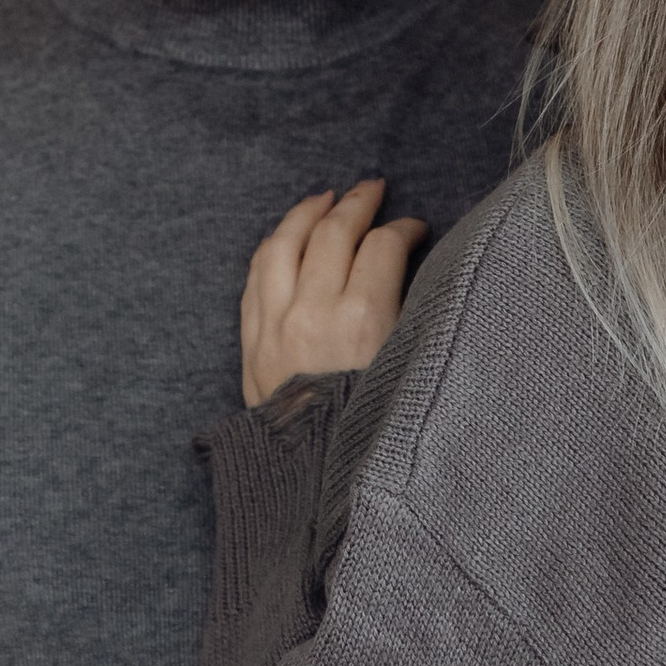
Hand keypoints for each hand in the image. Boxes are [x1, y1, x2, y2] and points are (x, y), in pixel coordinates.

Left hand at [240, 181, 427, 406]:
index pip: (383, 246)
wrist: (315, 477)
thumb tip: (408, 267)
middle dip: (357, 204)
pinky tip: (288, 235)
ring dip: (308, 212)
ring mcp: (276, 322)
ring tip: (326, 197)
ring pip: (286, 243)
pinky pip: (256, 273)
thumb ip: (407, 314)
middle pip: (334, 233)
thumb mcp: (407, 368)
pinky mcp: (252, 338)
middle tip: (372, 189)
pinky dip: (275, 245)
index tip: (413, 226)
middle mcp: (314, 311)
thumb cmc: (372, 428)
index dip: (402, 228)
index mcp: (363, 319)